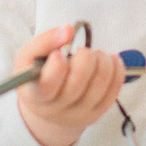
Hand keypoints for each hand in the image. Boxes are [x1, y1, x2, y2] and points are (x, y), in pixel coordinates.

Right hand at [16, 24, 124, 145]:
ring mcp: (77, 115)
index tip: (59, 53)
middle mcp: (56, 110)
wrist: (48, 106)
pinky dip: (117, 72)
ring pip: (97, 88)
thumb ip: (43, 41)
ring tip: (97, 54)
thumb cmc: (38, 75)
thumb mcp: (29, 58)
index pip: (47, 86)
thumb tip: (68, 30)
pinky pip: (112, 94)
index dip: (57, 67)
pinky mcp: (95, 114)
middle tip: (83, 50)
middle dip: (85, 60)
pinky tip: (112, 59)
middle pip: (76, 86)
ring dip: (103, 63)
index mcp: (35, 95)